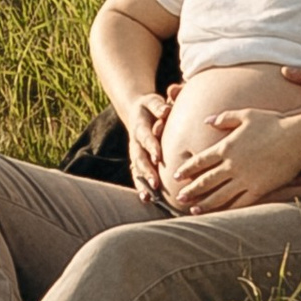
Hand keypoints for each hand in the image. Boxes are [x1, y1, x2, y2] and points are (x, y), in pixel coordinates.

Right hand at [123, 86, 175, 200]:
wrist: (136, 112)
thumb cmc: (151, 107)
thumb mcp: (153, 101)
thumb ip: (158, 106)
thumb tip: (166, 111)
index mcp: (139, 126)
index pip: (145, 137)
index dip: (151, 146)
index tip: (157, 156)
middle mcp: (135, 143)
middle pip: (139, 158)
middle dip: (147, 170)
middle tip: (155, 182)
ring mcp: (135, 154)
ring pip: (137, 170)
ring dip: (143, 182)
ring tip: (149, 196)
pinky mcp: (137, 162)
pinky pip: (137, 176)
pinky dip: (141, 187)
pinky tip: (147, 199)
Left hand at [162, 107, 300, 214]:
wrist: (296, 139)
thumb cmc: (272, 123)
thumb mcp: (246, 115)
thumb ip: (224, 118)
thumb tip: (207, 120)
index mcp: (226, 147)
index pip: (200, 161)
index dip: (187, 169)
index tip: (176, 176)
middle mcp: (231, 165)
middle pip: (205, 181)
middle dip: (191, 190)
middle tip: (179, 198)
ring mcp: (244, 179)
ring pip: (219, 195)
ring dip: (204, 204)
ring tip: (193, 210)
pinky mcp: (258, 190)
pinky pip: (239, 203)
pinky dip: (227, 210)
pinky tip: (219, 214)